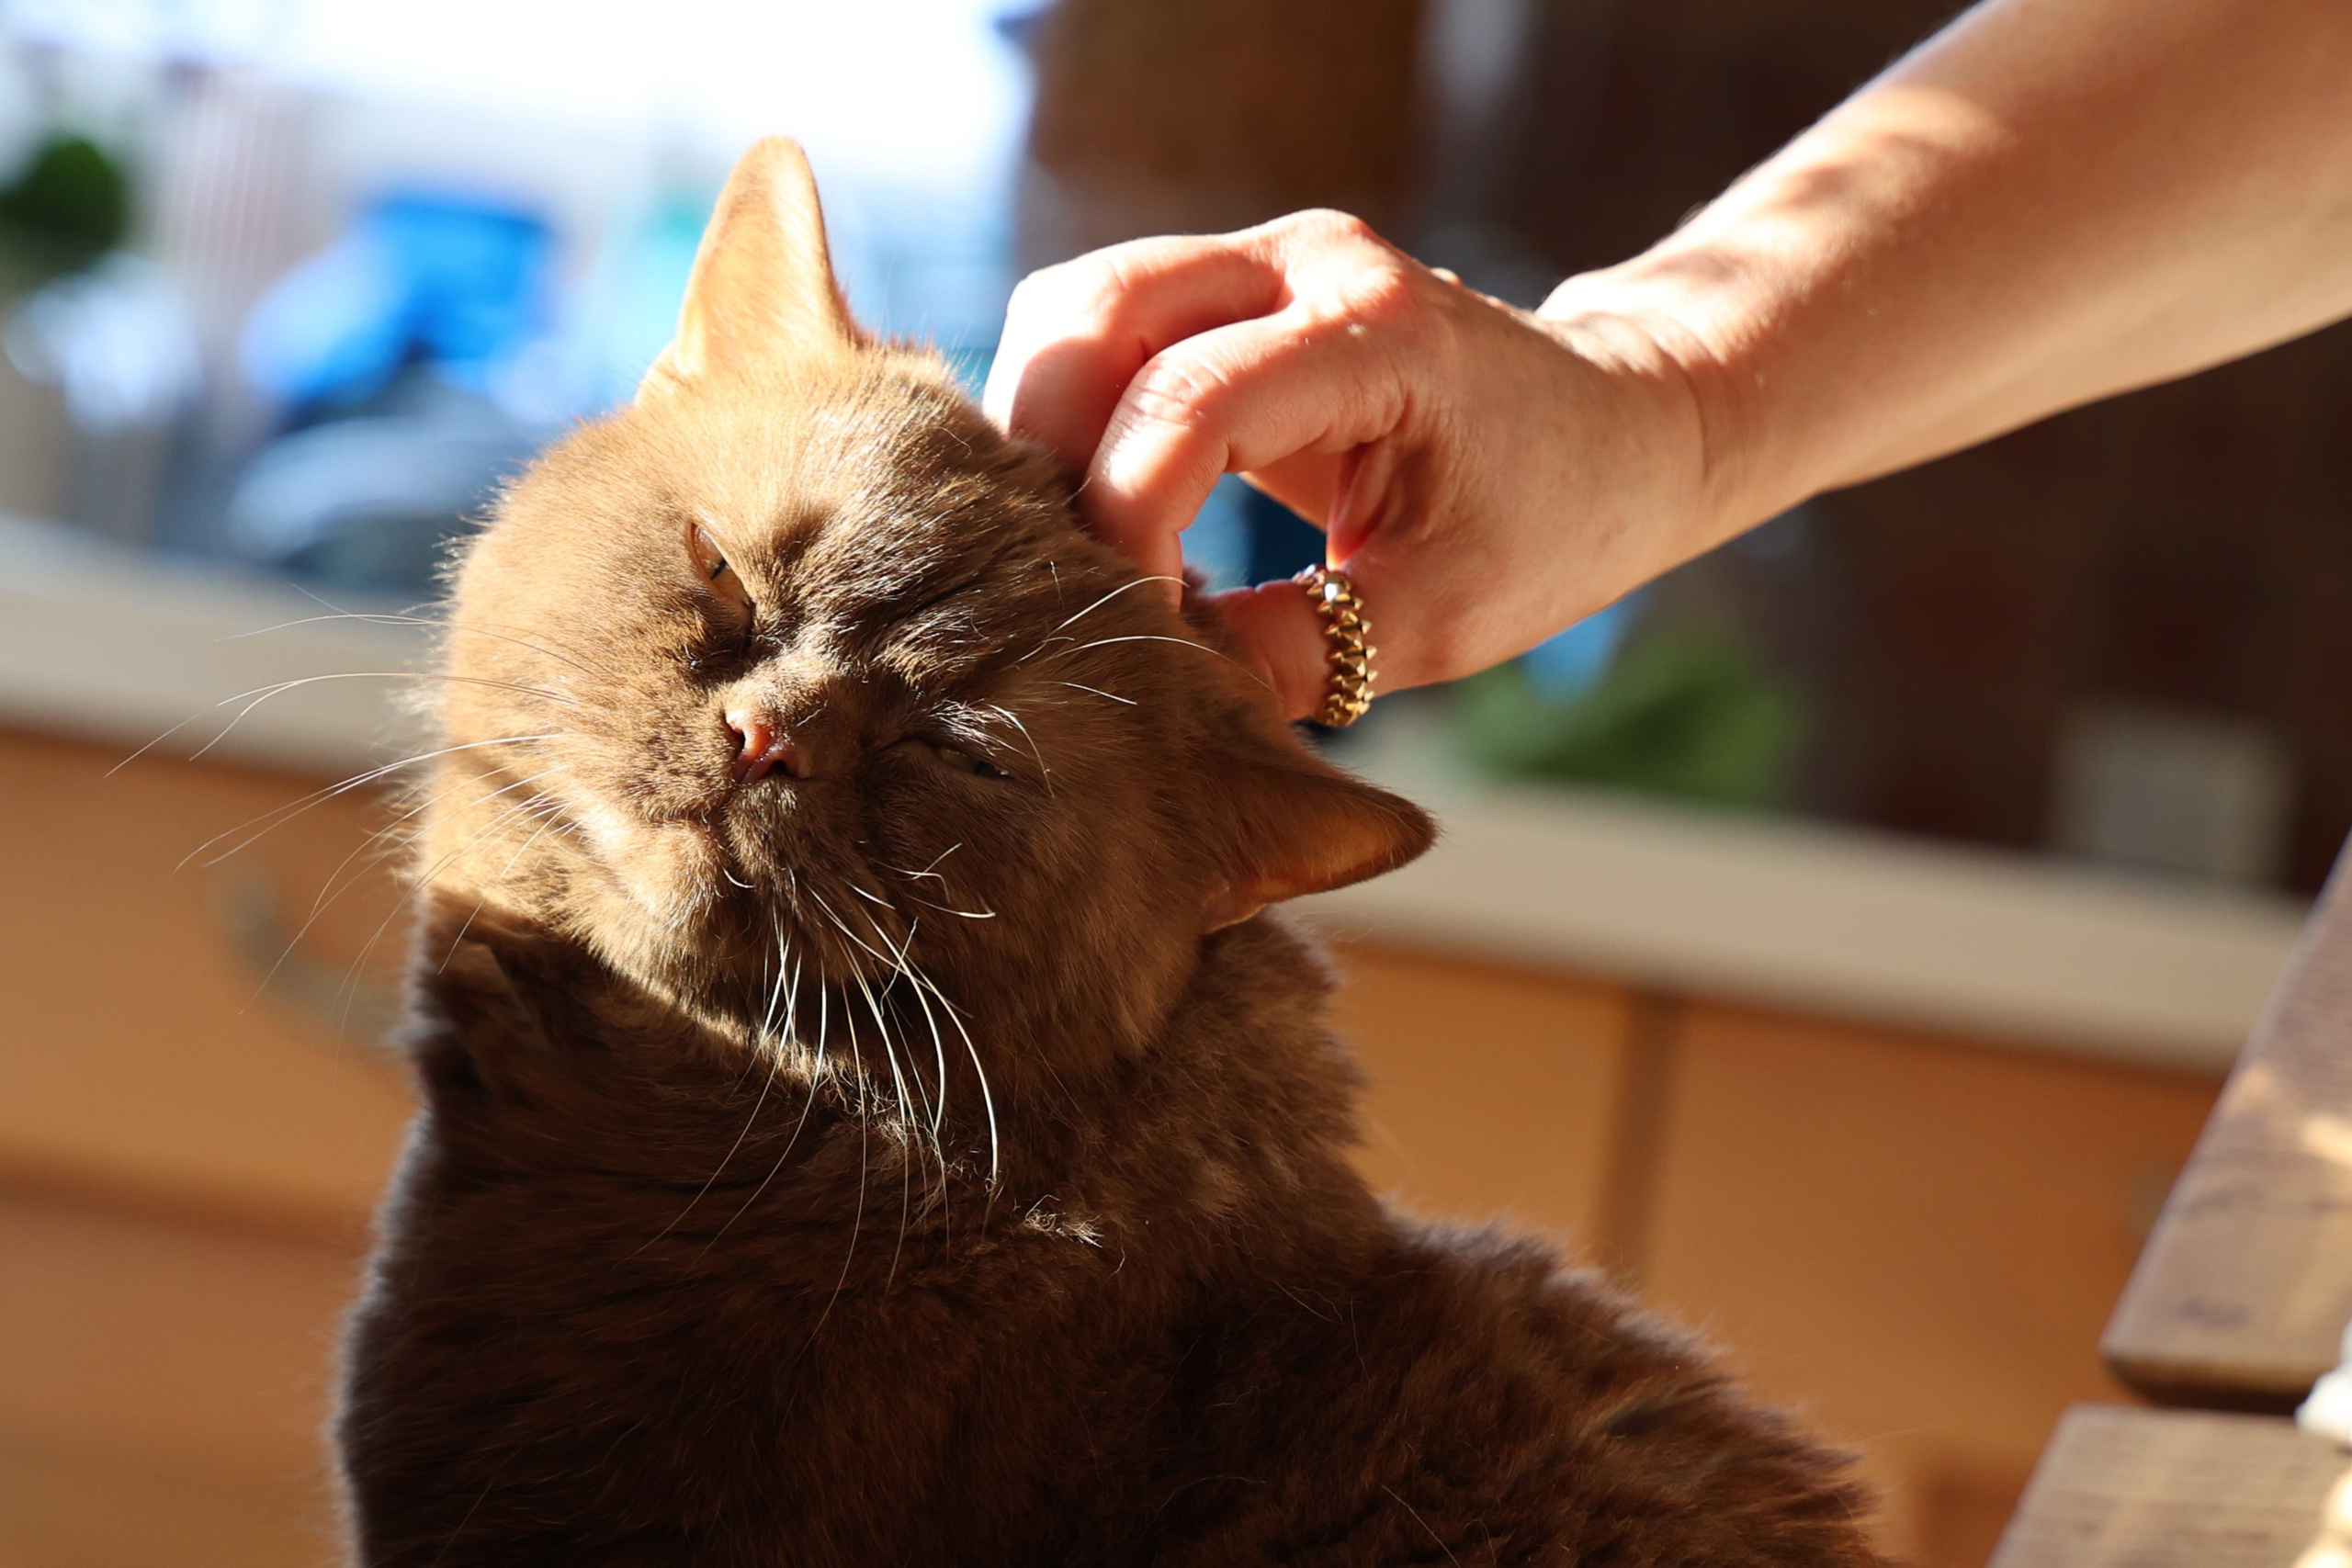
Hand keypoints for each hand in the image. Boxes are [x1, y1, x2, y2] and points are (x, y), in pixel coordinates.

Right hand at [983, 210, 1732, 719]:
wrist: (1622, 426)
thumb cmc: (1555, 520)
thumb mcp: (1439, 621)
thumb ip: (1293, 654)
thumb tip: (1150, 689)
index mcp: (1379, 334)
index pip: (1188, 398)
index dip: (1124, 517)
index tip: (1125, 621)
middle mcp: (1307, 262)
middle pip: (1091, 311)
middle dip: (1045, 452)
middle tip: (1060, 576)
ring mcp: (1263, 258)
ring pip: (1073, 307)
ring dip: (1043, 427)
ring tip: (1077, 549)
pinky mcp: (1231, 286)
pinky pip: (1100, 327)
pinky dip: (1070, 415)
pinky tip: (1103, 513)